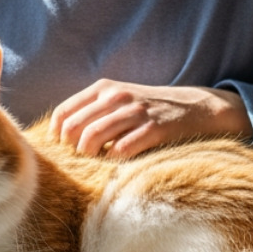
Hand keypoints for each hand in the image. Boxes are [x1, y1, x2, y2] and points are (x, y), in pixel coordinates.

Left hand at [49, 80, 251, 157]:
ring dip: (90, 157)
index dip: (57, 135)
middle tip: (83, 159)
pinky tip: (118, 163)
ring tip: (98, 162)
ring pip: (92, 138)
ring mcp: (135, 112)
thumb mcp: (119, 99)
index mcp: (104, 88)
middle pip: (73, 128)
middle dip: (72, 149)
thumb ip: (92, 110)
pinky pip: (121, 150)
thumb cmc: (149, 108)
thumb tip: (59, 135)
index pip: (63, 113)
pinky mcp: (153, 129)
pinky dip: (113, 161)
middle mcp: (116, 97)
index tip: (64, 149)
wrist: (195, 107)